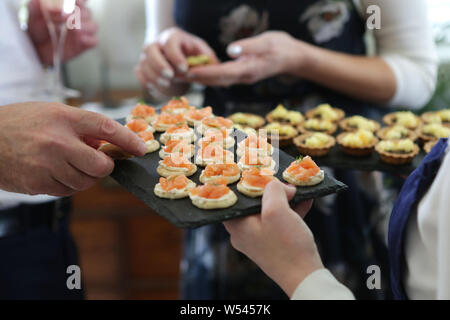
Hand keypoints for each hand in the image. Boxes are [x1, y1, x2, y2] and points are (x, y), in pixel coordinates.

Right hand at [0, 102, 146, 195]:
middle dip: (104, 166)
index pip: (106, 128)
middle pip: (101, 166)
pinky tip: (55, 171)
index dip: (128, 140)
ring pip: (86, 182)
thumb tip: (107, 144)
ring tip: (69, 163)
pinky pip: (68, 191)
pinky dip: (68, 184)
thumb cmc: (20, 123)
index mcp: (64, 118)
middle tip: (97, 161)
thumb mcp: (52, 112)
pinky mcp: (38, 183)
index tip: (140, 148)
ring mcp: (47, 165)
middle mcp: (57, 142)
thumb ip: (82, 126)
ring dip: (85, 176)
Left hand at [27, 0, 97, 64]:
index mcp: (70, 6)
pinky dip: (89, 39)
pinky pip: (94, 41)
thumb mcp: (33, 13)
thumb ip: (38, 5)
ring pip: (93, 26)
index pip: (82, 0)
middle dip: (77, 14)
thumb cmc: (37, 26)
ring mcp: (83, 31)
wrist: (35, 46)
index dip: (81, 1)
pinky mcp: (84, 45)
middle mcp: (79, 17)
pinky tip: (80, 39)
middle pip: (87, 12)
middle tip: (63, 17)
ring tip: (73, 28)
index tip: (75, 1)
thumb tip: (47, 3)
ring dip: (85, 26)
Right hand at [135, 27, 217, 94]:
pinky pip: (139, 73)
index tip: (185, 69)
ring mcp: (147, 55)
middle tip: (171, 77)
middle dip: (160, 65)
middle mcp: (157, 43)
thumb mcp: (204, 54)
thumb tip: (214, 69)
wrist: (178, 58)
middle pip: (150, 49)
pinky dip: (147, 82)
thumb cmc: (194, 55)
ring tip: (167, 84)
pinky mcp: (142, 66)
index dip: (176, 56)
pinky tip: (158, 87)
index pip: (169, 42)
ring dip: (154, 76)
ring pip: (144, 63)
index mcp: (173, 36)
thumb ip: (208, 59)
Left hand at [186, 31, 305, 86]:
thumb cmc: (282, 47)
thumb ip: (249, 46)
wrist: (293, 58)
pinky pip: (219, 78)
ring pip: (215, 81)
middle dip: (194, 78)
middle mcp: (242, 77)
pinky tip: (195, 73)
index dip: (204, 72)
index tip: (187, 71)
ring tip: (178, 75)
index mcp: (248, 70)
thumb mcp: (268, 42)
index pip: (221, 72)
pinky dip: (206, 76)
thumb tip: (231, 50)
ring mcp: (241, 77)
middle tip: (174, 75)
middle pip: (214, 80)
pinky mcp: (240, 74)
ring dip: (197, 79)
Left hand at [223, 180, 322, 296]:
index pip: (234, 197)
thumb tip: (280, 185)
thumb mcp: (277, 210)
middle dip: (269, 189)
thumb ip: (273, 190)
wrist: (304, 277)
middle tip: (281, 178)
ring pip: (269, 211)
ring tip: (296, 187)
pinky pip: (281, 222)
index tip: (256, 171)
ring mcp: (260, 239)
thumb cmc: (286, 246)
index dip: (246, 182)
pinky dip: (292, 211)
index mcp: (237, 225)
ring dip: (284, 199)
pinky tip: (306, 200)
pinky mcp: (275, 244)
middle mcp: (245, 233)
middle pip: (254, 203)